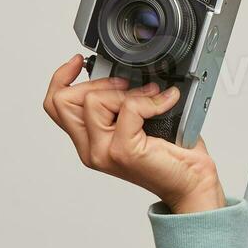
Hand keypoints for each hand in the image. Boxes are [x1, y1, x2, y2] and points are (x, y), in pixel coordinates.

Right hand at [42, 54, 226, 212]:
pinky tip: (166, 103)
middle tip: (127, 87)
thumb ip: (120, 106)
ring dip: (125, 92)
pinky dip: (151, 100)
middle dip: (98, 83)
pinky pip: (130, 107)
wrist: (192, 185)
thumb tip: (124, 74)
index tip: (79, 62)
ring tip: (150, 99)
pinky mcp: (124, 151)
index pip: (56, 106)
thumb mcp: (138, 124)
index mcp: (90, 142)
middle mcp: (91, 149)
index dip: (61, 78)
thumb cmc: (172, 158)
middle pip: (65, 100)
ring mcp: (104, 152)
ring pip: (93, 100)